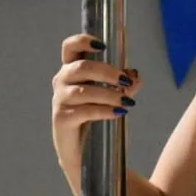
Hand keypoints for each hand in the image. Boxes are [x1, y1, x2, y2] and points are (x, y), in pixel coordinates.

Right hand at [50, 33, 143, 166]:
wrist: (85, 154)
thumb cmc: (96, 119)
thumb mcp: (112, 97)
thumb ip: (123, 84)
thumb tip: (136, 75)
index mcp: (72, 70)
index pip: (70, 47)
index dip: (84, 40)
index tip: (103, 45)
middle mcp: (62, 82)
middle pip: (82, 67)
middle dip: (108, 72)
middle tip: (127, 81)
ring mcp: (60, 100)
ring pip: (85, 91)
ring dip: (110, 95)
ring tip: (128, 102)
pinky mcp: (62, 119)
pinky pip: (85, 111)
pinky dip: (104, 111)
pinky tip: (118, 113)